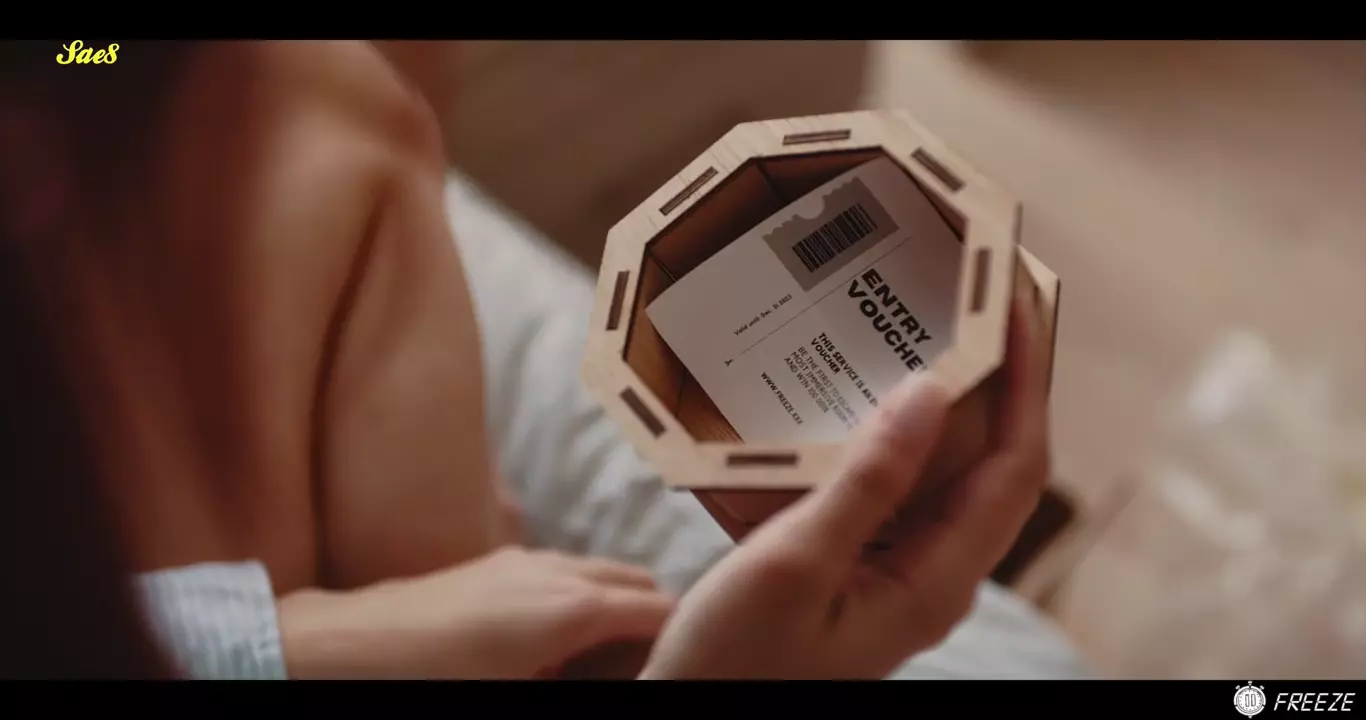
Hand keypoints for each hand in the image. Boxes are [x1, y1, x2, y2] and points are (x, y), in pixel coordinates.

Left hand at [280, 546, 673, 678]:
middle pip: (635, 579)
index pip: (661, 609)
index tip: (687, 662)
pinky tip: (550, 642)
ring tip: (601, 658)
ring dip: (613, 604)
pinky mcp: (490, 563)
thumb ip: (584, 681)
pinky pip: (559, 572)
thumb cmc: (435, 681)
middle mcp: (556, 571)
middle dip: (653, 615)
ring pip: (595, 572)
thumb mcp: (523, 694)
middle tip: (648, 663)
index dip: (684, 638)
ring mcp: (520, 560)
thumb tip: (621, 676)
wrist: (344, 651)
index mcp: (574, 608)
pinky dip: (577, 598)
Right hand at [642, 299, 1049, 678]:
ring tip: (932, 333)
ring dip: (949, 405)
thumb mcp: (794, 564)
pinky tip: (861, 401)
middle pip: (996, 466)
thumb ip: (868, 482)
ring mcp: (901, 573)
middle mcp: (933, 577)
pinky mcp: (866, 568)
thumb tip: (931, 395)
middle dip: (1000, 381)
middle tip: (976, 303)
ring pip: (951, 475)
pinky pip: (902, 490)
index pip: (1014, 468)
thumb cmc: (737, 664)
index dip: (1025, 382)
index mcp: (934, 583)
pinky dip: (895, 437)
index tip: (1009, 305)